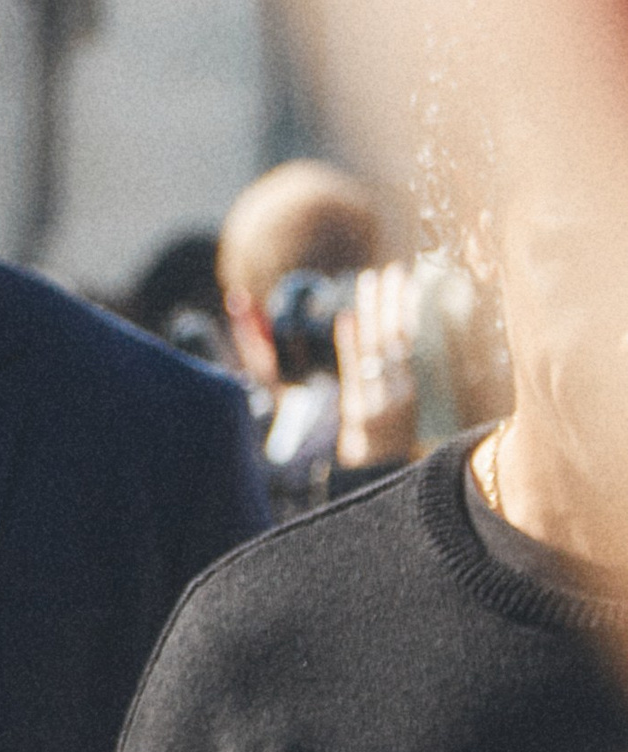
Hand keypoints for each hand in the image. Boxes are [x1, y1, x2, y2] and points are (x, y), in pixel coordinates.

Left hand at [336, 262, 417, 469]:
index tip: (403, 277)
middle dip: (391, 301)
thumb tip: (357, 322)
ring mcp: (379, 400)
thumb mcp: (386, 409)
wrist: (366, 481)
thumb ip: (377, 370)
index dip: (404, 306)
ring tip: (370, 281)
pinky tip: (346, 319)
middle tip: (389, 270)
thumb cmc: (375, 445)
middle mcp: (396, 391)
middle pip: (394, 336)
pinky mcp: (358, 412)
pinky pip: (355, 371)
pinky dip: (350, 344)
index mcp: (405, 386)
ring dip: (374, 312)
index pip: (405, 337)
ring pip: (377, 348)